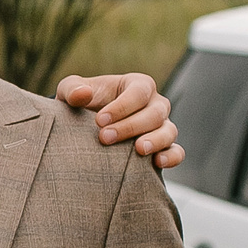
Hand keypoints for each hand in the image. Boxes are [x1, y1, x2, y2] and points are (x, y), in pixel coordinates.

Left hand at [56, 72, 181, 169]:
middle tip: (105, 138)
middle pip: (155, 113)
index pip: (139, 92)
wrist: (83, 128)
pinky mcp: (163, 147)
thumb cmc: (80, 104)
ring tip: (138, 150)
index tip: (99, 120)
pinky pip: (177, 152)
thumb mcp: (71, 92)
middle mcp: (155, 104)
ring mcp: (162, 126)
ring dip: (155, 141)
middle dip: (130, 126)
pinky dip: (171, 157)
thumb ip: (73, 89)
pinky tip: (158, 162)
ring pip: (169, 131)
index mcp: (137, 85)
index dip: (121, 106)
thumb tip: (81, 94)